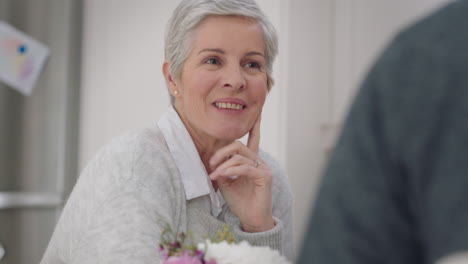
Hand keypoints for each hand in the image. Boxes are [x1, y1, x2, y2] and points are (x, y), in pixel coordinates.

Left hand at [209, 115, 273, 232]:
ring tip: (214, 174)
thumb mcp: (225, 183)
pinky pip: (245, 167)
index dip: (255, 126)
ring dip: (224, 164)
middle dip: (222, 152)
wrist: (250, 218)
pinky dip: (231, 170)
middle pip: (239, 146)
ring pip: (240, 156)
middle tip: (211, 163)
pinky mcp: (265, 176)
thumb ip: (222, 168)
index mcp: (250, 161)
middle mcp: (258, 161)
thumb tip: (215, 161)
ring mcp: (263, 167)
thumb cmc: (239, 201)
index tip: (258, 112)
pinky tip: (222, 176)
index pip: (252, 139)